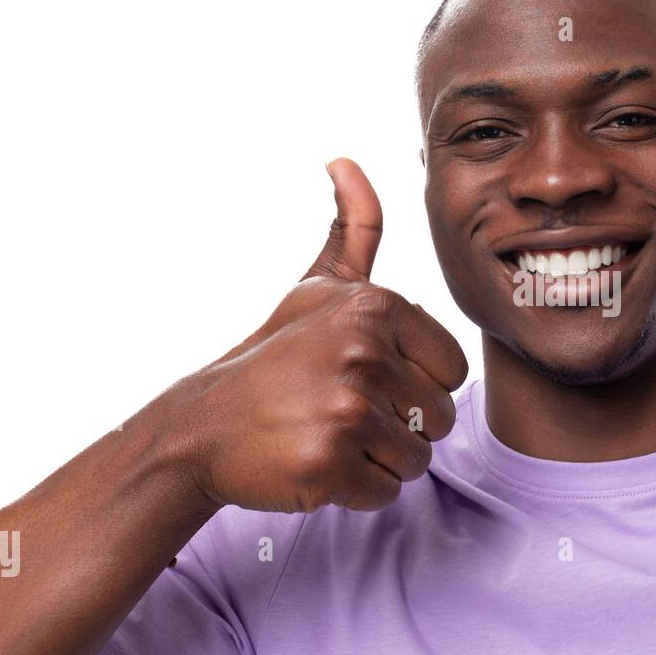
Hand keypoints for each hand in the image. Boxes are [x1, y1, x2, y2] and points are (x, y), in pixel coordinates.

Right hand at [167, 158, 467, 513]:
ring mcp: (345, 411)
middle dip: (399, 427)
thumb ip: (353, 229)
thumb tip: (345, 161)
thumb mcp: (316, 288)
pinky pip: (384, 493)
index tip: (366, 380)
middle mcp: (364, 355)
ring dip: (378, 459)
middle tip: (341, 412)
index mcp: (376, 309)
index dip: (416, 385)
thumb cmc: (274, 357)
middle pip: (438, 418)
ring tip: (327, 435)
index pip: (451, 370)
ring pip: (416, 460)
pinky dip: (354, 490)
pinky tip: (315, 463)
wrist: (204, 424)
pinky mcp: (328, 465)